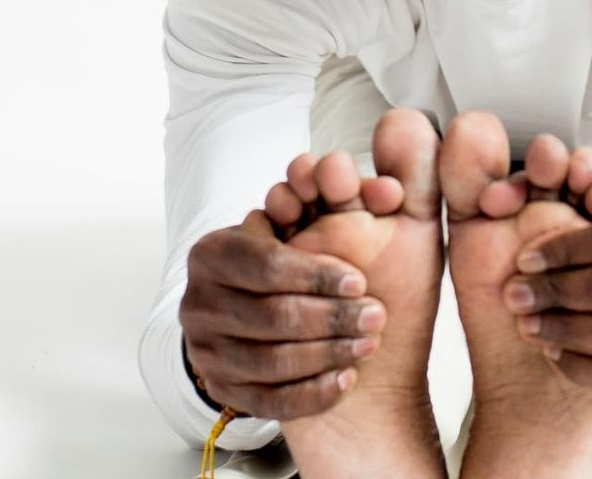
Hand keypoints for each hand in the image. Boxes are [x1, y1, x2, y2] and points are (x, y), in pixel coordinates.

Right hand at [180, 207, 386, 419]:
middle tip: (375, 317)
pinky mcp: (222, 389)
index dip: (317, 275)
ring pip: (271, 362)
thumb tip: (391, 189)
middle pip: (271, 316)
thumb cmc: (300, 260)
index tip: (360, 281)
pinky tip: (345, 378)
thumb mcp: (318, 218)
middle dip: (331, 318)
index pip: (267, 265)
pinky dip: (312, 393)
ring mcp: (206, 351)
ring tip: (367, 344)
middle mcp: (200, 302)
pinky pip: (268, 402)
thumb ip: (352, 196)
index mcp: (214, 252)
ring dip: (328, 354)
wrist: (272, 307)